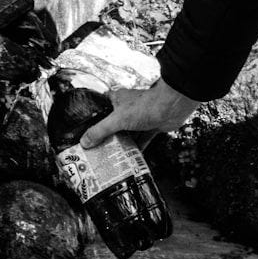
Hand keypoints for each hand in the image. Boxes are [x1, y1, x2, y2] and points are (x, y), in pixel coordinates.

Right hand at [80, 78, 199, 148]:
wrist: (172, 107)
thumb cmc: (146, 105)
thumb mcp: (118, 119)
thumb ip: (100, 131)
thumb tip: (85, 141)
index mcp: (117, 100)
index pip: (100, 108)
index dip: (93, 119)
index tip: (85, 132)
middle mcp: (127, 108)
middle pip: (113, 124)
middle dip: (107, 136)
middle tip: (97, 148)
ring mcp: (139, 118)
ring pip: (127, 133)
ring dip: (121, 144)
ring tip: (110, 156)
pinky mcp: (150, 126)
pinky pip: (141, 140)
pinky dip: (136, 148)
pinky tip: (130, 158)